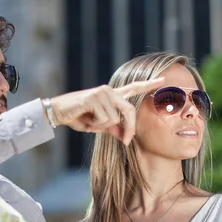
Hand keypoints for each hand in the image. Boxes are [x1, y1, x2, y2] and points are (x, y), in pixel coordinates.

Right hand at [49, 77, 164, 144]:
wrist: (58, 112)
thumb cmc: (77, 117)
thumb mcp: (98, 125)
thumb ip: (113, 128)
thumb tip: (126, 136)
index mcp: (112, 95)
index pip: (133, 88)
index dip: (148, 85)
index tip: (163, 79)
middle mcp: (109, 91)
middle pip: (130, 110)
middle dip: (130, 128)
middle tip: (126, 142)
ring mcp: (102, 92)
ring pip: (114, 118)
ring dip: (102, 126)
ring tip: (90, 121)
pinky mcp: (94, 97)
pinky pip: (104, 119)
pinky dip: (96, 125)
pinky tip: (86, 119)